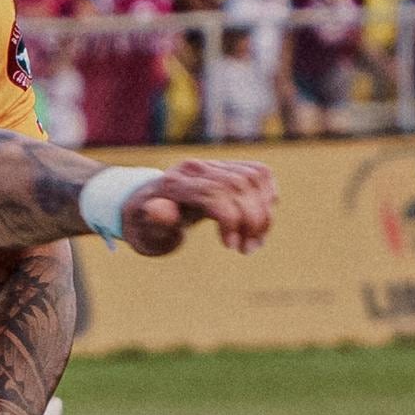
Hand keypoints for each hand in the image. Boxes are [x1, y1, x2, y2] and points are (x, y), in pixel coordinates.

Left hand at [116, 157, 273, 256]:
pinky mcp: (228, 167)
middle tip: (247, 250)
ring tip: (254, 242)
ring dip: (263, 213)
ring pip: (254, 178)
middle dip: (251, 220)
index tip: (232, 247)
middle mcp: (194, 168)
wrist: (147, 210)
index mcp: (173, 184)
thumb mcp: (146, 231)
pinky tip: (260, 221)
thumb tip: (156, 210)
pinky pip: (260, 174)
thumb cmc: (148, 227)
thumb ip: (155, 220)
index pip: (214, 193)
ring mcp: (212, 164)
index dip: (231, 220)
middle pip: (239, 185)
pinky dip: (268, 197)